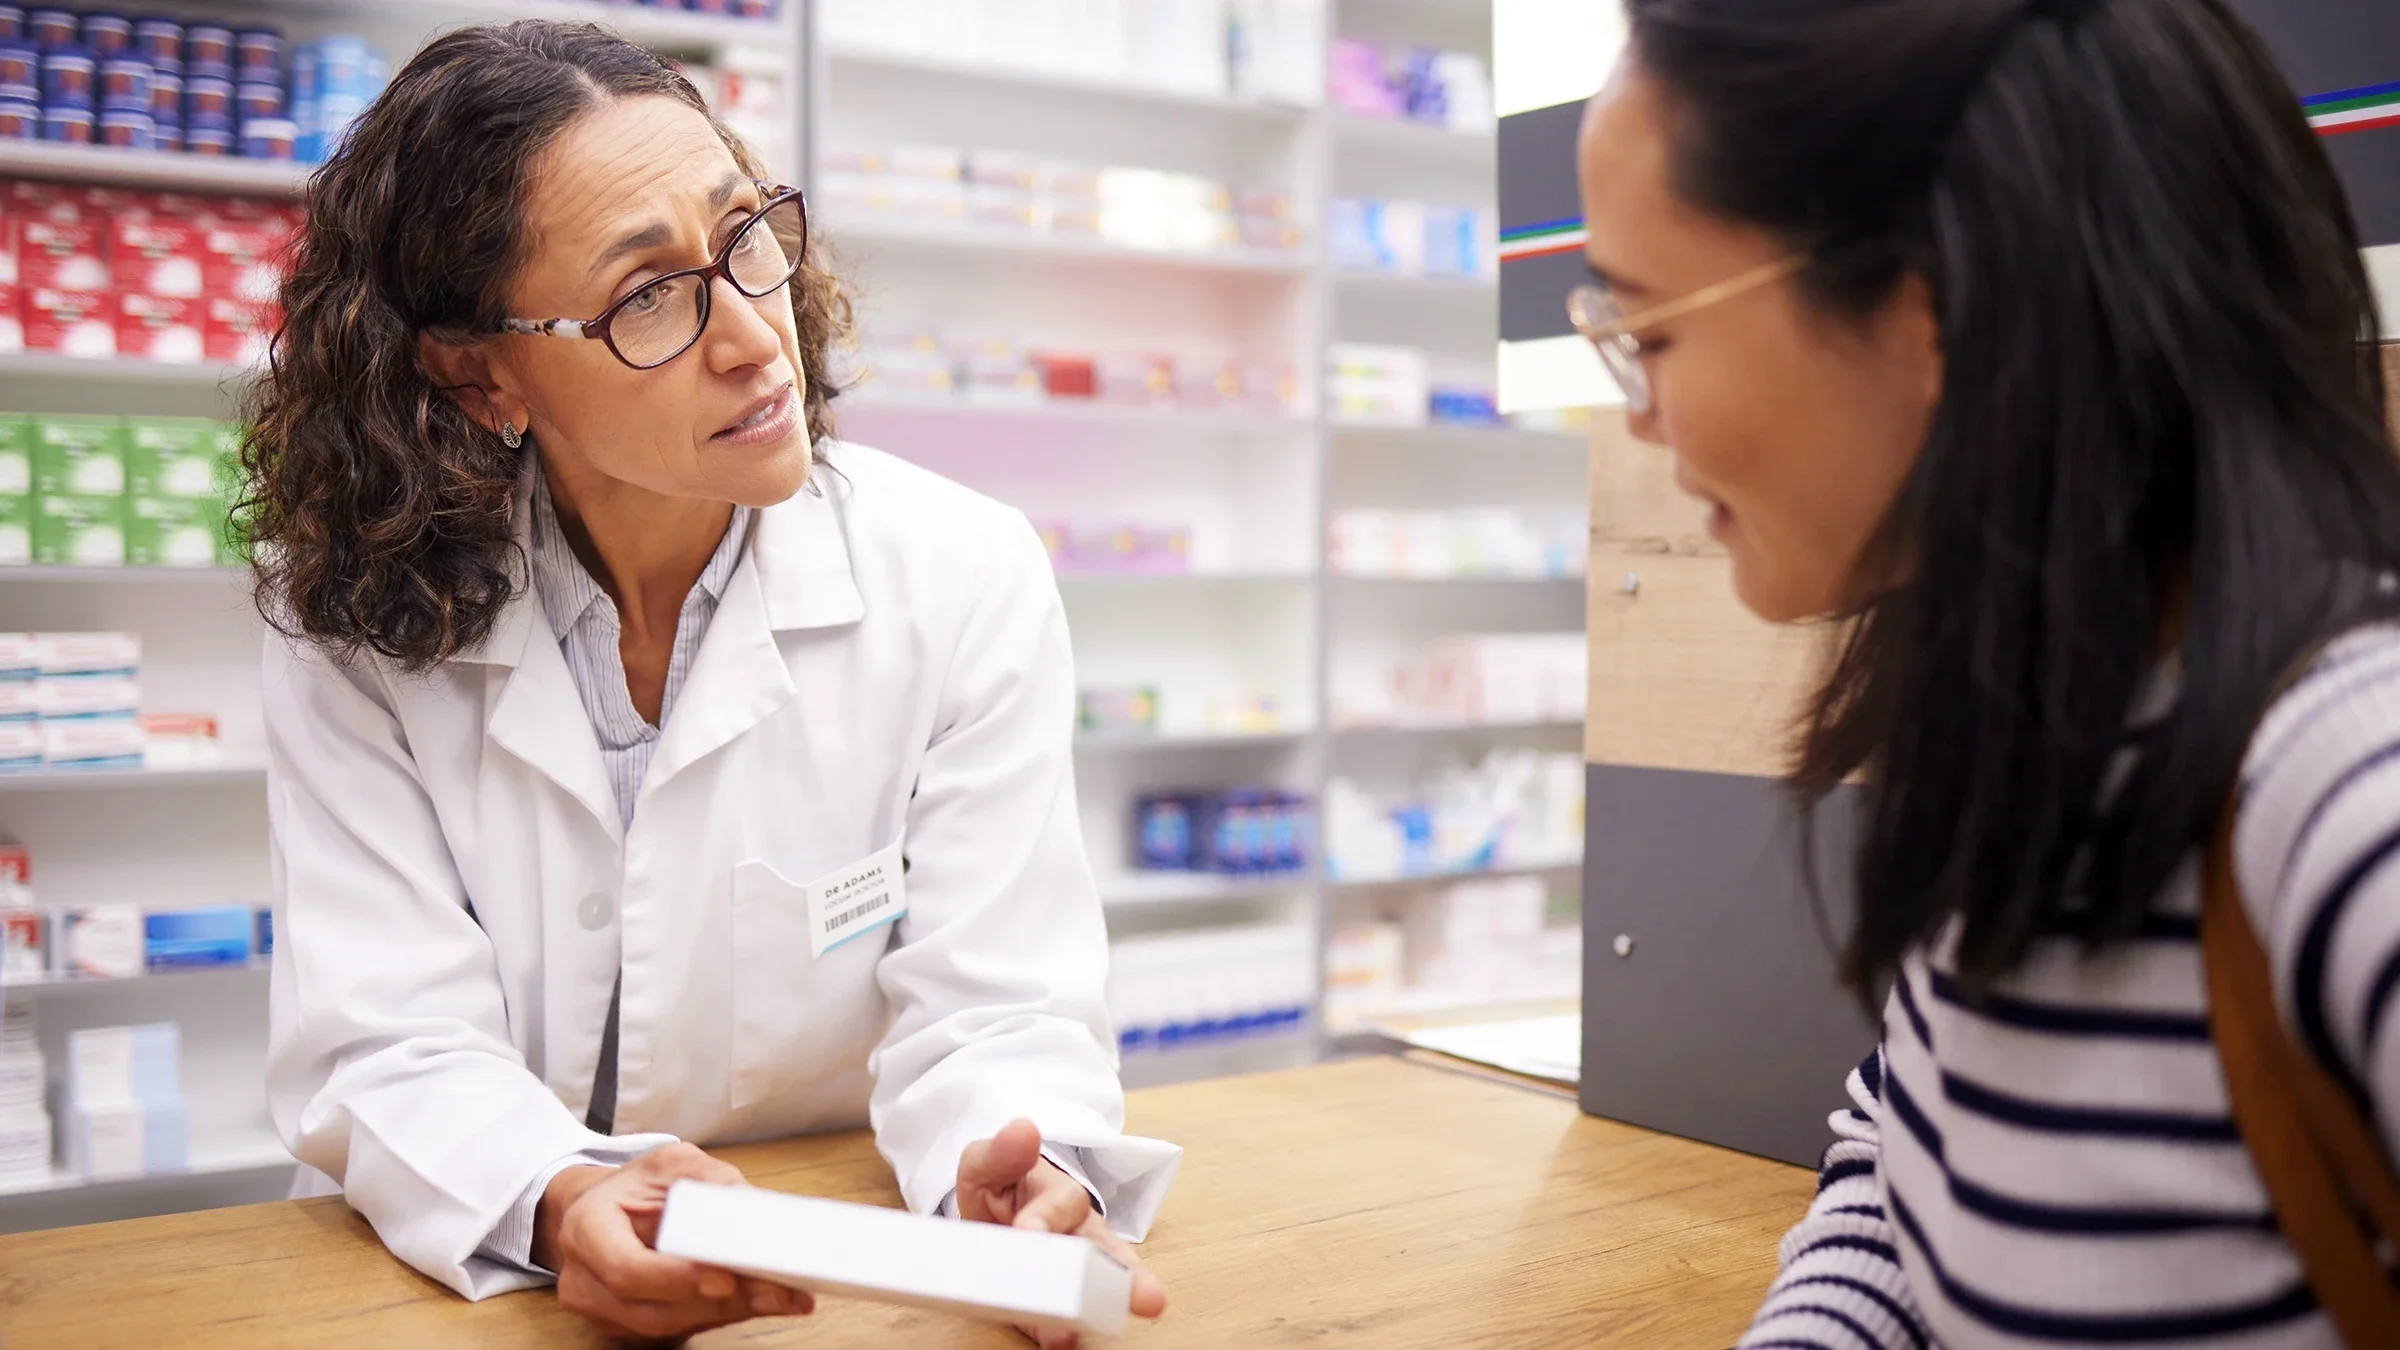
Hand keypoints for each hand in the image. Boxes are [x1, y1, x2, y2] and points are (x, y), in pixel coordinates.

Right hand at [535, 1141, 814, 1342]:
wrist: (603, 1208)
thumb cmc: (636, 1186)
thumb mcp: (670, 1165)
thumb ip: (708, 1181)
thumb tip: (753, 1208)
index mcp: (587, 1229)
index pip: (625, 1268)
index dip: (676, 1278)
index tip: (725, 1278)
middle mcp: (586, 1280)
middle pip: (653, 1310)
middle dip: (721, 1303)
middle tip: (777, 1290)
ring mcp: (605, 1311)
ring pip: (670, 1327)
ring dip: (729, 1314)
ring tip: (782, 1296)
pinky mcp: (630, 1328)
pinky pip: (678, 1329)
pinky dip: (722, 1316)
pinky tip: (761, 1300)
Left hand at [955, 1119, 1167, 1349]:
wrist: (993, 1214)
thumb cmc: (1000, 1185)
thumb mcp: (989, 1161)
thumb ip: (1001, 1152)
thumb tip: (1023, 1129)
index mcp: (1060, 1197)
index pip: (1058, 1207)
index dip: (1042, 1220)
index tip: (1026, 1232)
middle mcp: (1077, 1237)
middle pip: (1104, 1254)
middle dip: (1118, 1276)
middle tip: (1139, 1296)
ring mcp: (1069, 1274)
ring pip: (1095, 1289)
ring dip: (1092, 1310)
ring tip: (1077, 1333)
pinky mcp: (1049, 1307)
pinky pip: (1057, 1320)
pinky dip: (1055, 1334)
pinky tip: (1057, 1343)